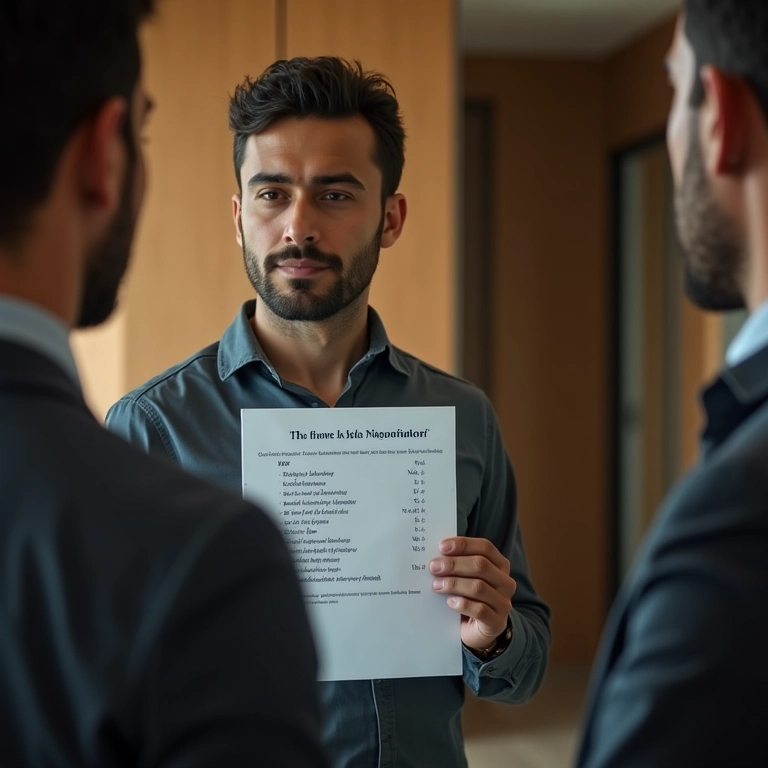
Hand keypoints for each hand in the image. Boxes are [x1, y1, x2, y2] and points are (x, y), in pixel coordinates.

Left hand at [430, 536, 516, 651]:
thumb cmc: (469, 598)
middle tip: (434, 567)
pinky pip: (480, 610)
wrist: (476, 631)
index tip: (442, 547)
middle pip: (481, 565)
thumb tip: (438, 555)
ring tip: (436, 585)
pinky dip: (462, 604)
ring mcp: (503, 603)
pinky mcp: (497, 623)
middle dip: (454, 564)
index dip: (463, 544)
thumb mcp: (466, 578)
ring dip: (454, 584)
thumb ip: (458, 564)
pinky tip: (450, 602)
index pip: (485, 547)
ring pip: (478, 587)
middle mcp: (505, 582)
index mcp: (500, 565)